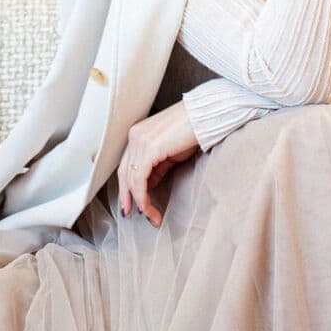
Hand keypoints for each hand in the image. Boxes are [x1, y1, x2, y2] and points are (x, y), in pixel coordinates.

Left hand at [116, 100, 200, 227]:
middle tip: (131, 213)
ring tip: (150, 215)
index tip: (133, 203)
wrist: (206, 115)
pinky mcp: (148, 148)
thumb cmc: (194, 130)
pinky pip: (139, 178)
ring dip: (139, 201)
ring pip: (131, 178)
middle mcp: (135, 136)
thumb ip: (157, 167)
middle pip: (124, 173)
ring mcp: (140, 141)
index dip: (128, 186)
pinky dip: (142, 196)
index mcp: (139, 134)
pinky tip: (148, 206)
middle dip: (127, 196)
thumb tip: (148, 185)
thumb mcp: (171, 152)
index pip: (127, 165)